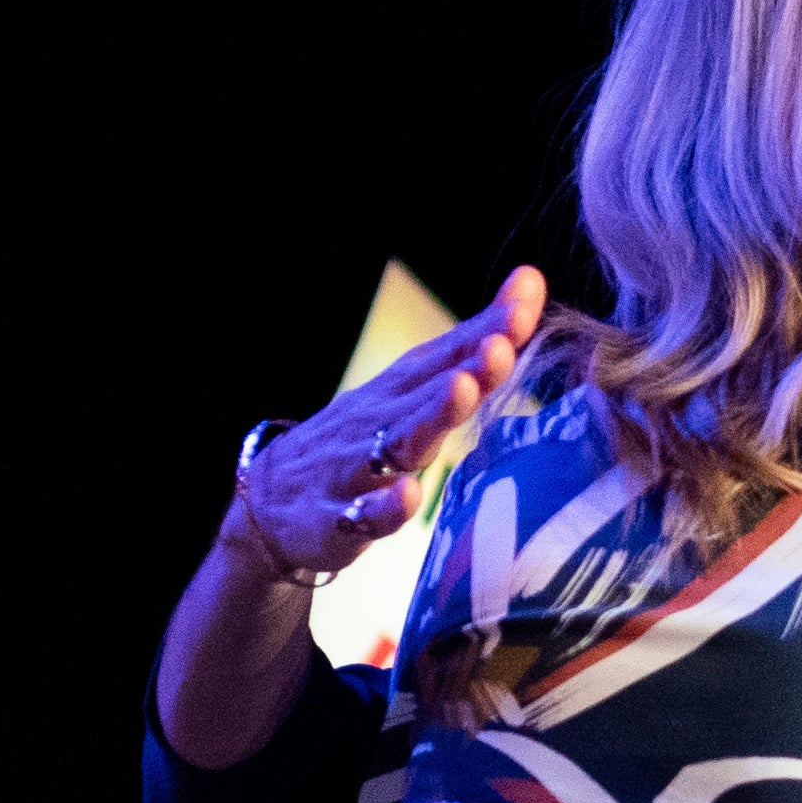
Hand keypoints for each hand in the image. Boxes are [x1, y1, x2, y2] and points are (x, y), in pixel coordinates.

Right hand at [227, 267, 544, 578]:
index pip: (448, 353)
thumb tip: (530, 282)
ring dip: (430, 418)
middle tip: (503, 346)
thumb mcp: (413, 391)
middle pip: (429, 392)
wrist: (271, 503)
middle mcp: (378, 421)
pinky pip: (363, 515)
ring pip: (396, 442)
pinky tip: (409, 495)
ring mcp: (354, 469)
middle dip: (468, 368)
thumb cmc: (361, 439)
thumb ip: (472, 347)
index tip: (525, 301)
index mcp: (402, 391)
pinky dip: (386, 507)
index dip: (487, 328)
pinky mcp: (336, 520)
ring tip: (461, 392)